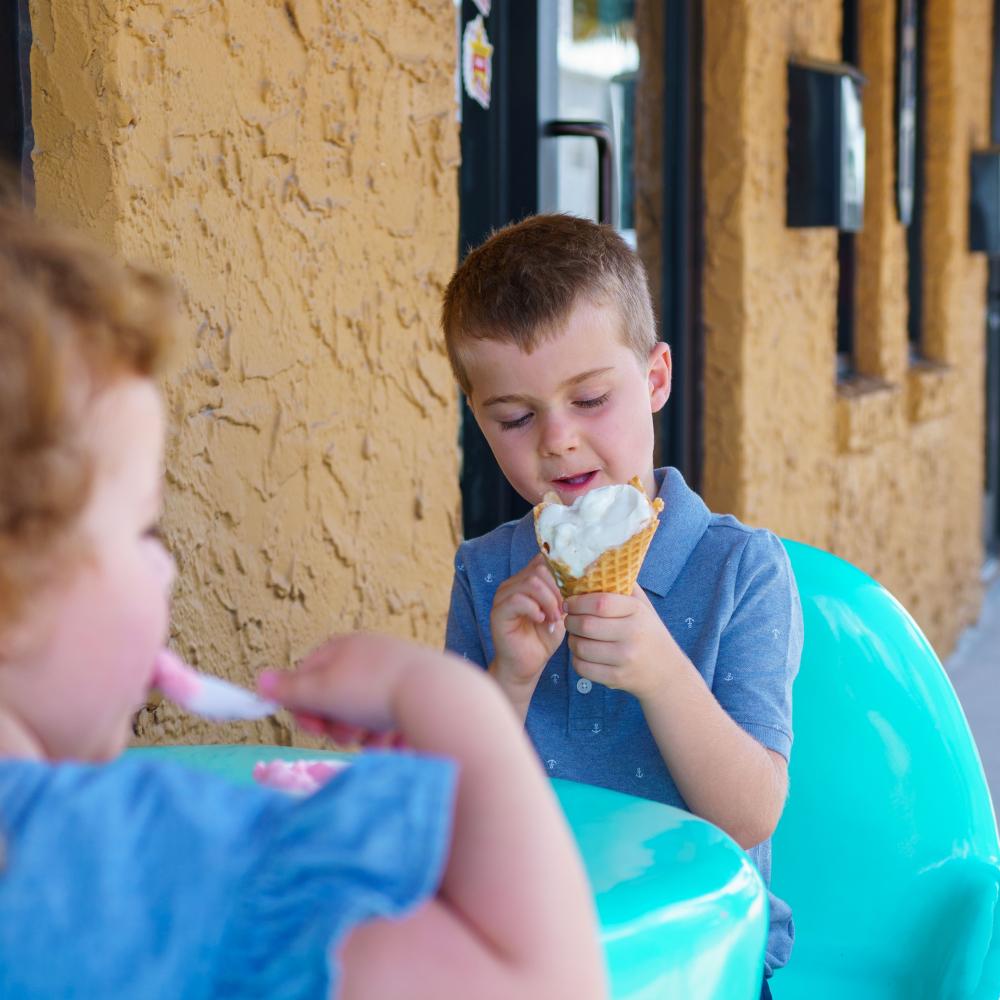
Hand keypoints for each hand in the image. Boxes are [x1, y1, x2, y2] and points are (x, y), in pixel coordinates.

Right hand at [258, 633, 445, 746]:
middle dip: (333, 722)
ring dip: (358, 732)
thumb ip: (290, 690)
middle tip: (344, 734)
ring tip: (371, 740)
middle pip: (334, 696)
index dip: (303, 705)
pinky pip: (387, 718)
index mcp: (343, 646)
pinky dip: (384, 733)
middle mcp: (368, 655)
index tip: (310, 725)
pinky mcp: (414, 693)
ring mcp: (392, 672)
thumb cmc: (372, 690)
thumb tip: (260, 681)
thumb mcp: (322, 691)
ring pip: (360, 712)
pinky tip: (392, 742)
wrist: (434, 695)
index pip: (306, 675)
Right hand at [489, 554, 565, 686]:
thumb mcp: (558, 611)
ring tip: (552, 619)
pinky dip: (535, 609)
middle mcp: (512, 584)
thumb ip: (562, 592)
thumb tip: (576, 576)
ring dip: (548, 601)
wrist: (527, 665)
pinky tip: (541, 620)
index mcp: (525, 580)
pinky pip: (518, 599)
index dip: (560, 574)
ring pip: (531, 582)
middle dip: (556, 591)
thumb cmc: (542, 639)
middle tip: (561, 612)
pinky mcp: (498, 612)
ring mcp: (503, 597)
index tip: (570, 594)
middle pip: (539, 569)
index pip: (543, 560)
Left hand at [564, 585, 679, 700]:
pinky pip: (583, 668)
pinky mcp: (617, 678)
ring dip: (572, 641)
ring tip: (576, 636)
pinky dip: (577, 660)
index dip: (578, 602)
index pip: (600, 603)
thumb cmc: (648, 632)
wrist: (666, 672)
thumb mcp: (643, 606)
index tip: (570, 602)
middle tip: (569, 618)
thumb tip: (595, 562)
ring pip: (581, 647)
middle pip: (586, 625)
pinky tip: (583, 654)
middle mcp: (632, 634)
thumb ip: (623, 586)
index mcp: (637, 611)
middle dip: (570, 621)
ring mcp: (625, 658)